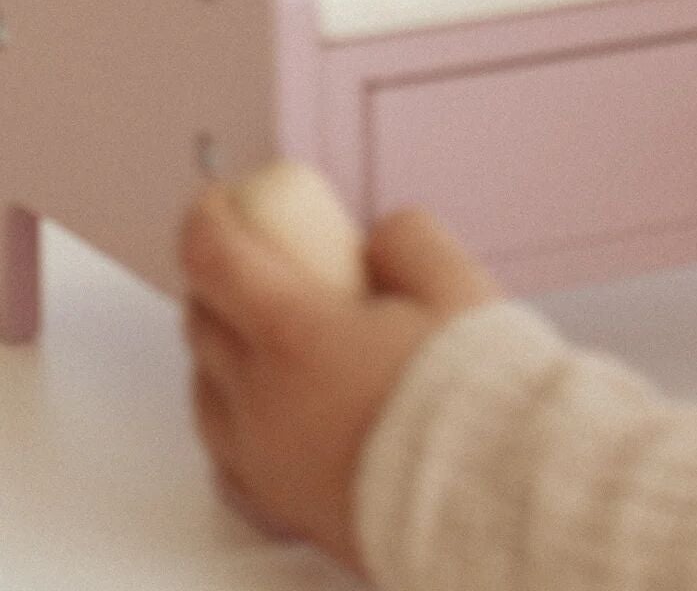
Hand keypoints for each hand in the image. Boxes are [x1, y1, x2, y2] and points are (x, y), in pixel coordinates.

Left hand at [179, 189, 502, 574]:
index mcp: (294, 335)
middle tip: (246, 257)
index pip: (216, 260)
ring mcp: (262, 459)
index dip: (207, 218)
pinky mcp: (279, 506)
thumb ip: (408, 240)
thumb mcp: (454, 281)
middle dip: (212, 279)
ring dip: (216, 350)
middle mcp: (260, 399)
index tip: (213, 199)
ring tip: (254, 332)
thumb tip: (383, 239)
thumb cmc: (471, 395)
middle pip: (200, 323)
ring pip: (204, 392)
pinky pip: (227, 454)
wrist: (485, 496)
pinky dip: (232, 417)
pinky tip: (262, 410)